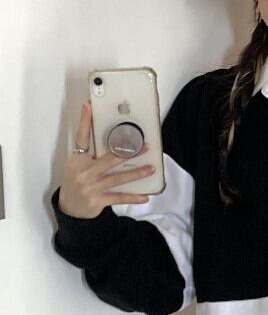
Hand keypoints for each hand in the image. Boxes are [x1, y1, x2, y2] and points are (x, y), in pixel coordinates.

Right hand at [57, 101, 154, 218]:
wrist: (69, 208)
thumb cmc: (77, 182)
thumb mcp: (78, 165)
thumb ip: (92, 153)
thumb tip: (113, 139)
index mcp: (77, 160)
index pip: (81, 138)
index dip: (85, 122)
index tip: (89, 106)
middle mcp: (83, 172)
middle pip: (108, 159)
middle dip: (128, 152)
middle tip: (146, 146)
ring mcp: (91, 187)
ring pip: (117, 178)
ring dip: (136, 173)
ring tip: (151, 168)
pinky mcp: (97, 200)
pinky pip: (119, 197)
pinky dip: (133, 197)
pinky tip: (145, 197)